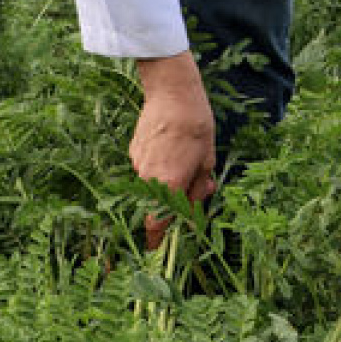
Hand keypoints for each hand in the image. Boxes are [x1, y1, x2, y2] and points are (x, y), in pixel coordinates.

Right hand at [131, 52, 217, 248]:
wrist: (173, 92)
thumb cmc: (196, 126)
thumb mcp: (207, 161)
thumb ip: (198, 188)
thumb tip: (194, 206)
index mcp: (169, 184)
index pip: (156, 223)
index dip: (156, 239)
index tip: (156, 249)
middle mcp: (148, 178)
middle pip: (158, 202)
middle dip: (174, 199)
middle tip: (197, 182)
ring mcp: (138, 163)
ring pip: (152, 183)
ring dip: (167, 179)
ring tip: (185, 155)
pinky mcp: (133, 150)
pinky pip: (146, 167)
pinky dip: (158, 164)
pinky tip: (171, 144)